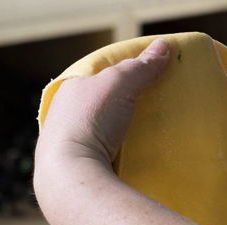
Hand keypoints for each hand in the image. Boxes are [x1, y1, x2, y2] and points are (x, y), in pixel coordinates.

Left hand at [34, 38, 170, 172]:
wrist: (70, 175)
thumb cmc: (90, 121)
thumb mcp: (119, 83)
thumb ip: (140, 66)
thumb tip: (164, 46)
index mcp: (67, 92)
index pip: (95, 77)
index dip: (118, 76)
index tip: (142, 80)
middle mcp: (62, 118)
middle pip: (98, 107)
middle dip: (119, 108)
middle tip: (149, 110)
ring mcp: (67, 148)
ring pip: (99, 135)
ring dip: (119, 136)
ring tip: (146, 139)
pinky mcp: (77, 173)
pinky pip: (101, 160)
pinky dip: (116, 158)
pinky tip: (132, 162)